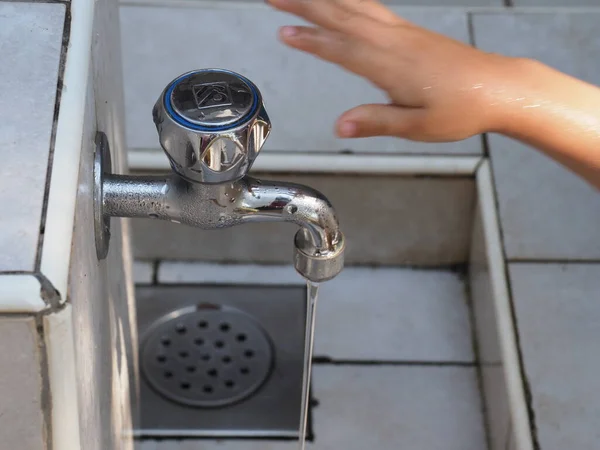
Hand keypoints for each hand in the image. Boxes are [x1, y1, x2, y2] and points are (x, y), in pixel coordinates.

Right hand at [267, 0, 521, 141]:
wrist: (499, 88)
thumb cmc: (462, 109)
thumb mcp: (417, 127)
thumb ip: (376, 122)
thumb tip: (340, 126)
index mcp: (391, 65)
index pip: (341, 49)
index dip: (311, 40)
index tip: (284, 32)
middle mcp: (394, 41)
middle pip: (342, 16)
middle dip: (306, 4)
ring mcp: (403, 33)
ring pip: (356, 7)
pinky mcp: (411, 32)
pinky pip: (373, 8)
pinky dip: (351, 0)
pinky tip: (342, 1)